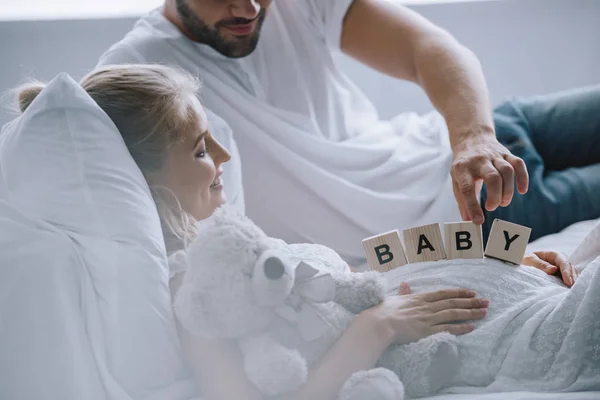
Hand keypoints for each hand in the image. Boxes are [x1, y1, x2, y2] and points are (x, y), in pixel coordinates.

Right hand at [364, 282, 488, 345]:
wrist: (379, 323)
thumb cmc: (384, 311)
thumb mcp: (395, 298)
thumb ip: (403, 293)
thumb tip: (405, 284)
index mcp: (419, 298)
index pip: (444, 293)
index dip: (459, 293)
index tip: (471, 292)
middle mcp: (427, 306)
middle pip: (452, 302)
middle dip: (471, 302)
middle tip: (486, 301)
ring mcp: (428, 319)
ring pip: (454, 314)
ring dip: (470, 313)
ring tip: (484, 312)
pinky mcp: (427, 331)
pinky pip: (448, 328)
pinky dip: (460, 327)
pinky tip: (471, 327)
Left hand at [451, 133, 528, 223]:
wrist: (471, 139)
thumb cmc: (464, 166)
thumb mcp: (457, 181)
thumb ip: (463, 201)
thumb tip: (468, 221)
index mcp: (462, 168)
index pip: (467, 188)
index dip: (473, 206)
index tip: (478, 221)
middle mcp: (478, 161)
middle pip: (492, 178)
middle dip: (495, 196)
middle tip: (492, 207)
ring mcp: (494, 155)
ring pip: (507, 171)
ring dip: (508, 190)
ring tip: (504, 202)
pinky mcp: (506, 153)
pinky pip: (518, 164)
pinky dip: (523, 178)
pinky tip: (521, 191)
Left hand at [522, 250, 578, 286]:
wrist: (523, 265)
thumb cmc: (526, 261)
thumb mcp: (529, 260)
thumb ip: (540, 264)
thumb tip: (554, 269)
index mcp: (554, 254)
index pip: (563, 262)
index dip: (567, 272)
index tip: (568, 282)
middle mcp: (560, 261)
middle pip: (571, 269)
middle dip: (573, 279)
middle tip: (573, 289)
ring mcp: (562, 269)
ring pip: (572, 275)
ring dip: (573, 283)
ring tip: (573, 291)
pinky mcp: (562, 277)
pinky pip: (569, 280)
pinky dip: (570, 285)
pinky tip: (570, 291)